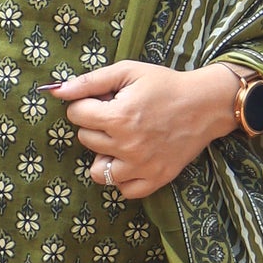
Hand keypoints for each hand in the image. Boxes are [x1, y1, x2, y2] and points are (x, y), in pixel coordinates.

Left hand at [55, 59, 239, 200]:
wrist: (205, 104)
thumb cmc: (165, 84)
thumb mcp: (127, 72)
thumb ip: (90, 81)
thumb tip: (56, 91)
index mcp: (119, 117)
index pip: (76, 115)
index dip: (87, 104)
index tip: (105, 100)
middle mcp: (128, 146)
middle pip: (85, 140)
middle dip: (96, 125)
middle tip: (119, 116)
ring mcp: (141, 167)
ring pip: (98, 171)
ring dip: (104, 155)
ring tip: (120, 141)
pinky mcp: (155, 180)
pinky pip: (123, 190)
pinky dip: (123, 177)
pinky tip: (131, 159)